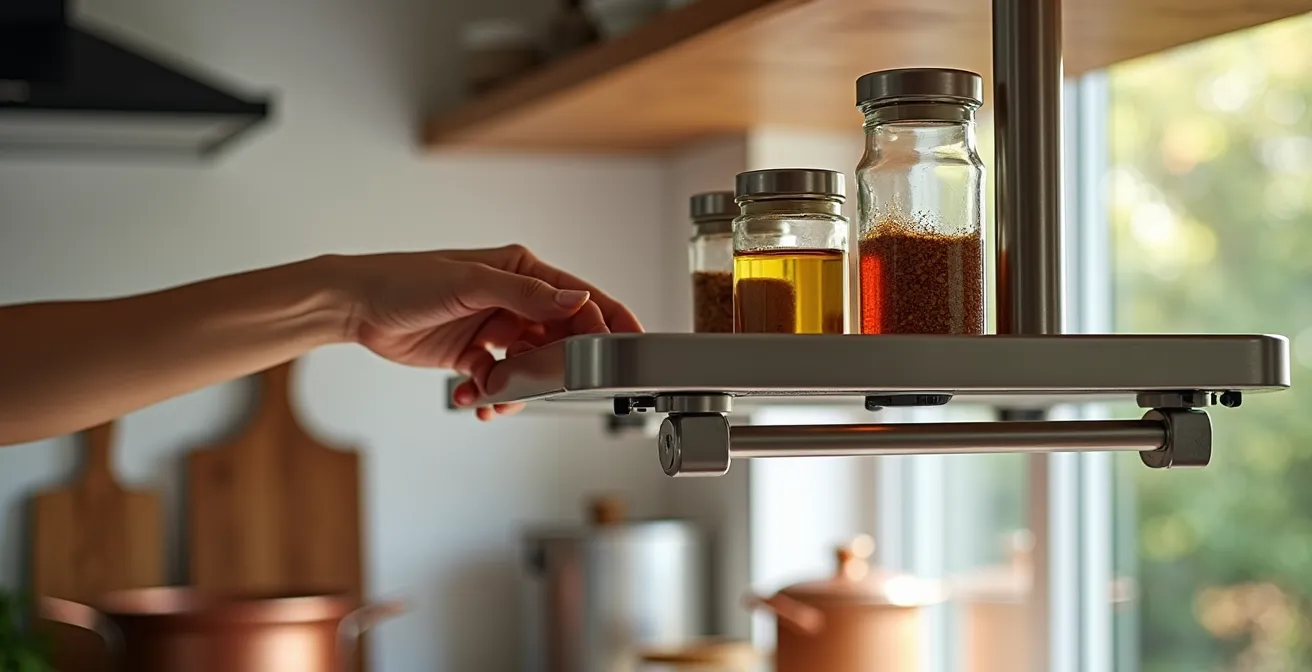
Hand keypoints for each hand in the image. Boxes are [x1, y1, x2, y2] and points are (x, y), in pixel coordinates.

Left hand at [338, 245, 642, 419]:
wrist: (357, 307)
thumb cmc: (405, 281)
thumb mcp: (469, 283)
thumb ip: (525, 293)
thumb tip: (576, 299)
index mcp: (522, 270)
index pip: (580, 297)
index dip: (608, 322)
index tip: (624, 349)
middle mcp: (515, 299)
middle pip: (561, 338)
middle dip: (558, 367)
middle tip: (549, 385)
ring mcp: (497, 328)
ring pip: (533, 367)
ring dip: (521, 388)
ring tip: (494, 397)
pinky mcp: (476, 355)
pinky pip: (502, 382)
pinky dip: (491, 396)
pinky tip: (470, 397)